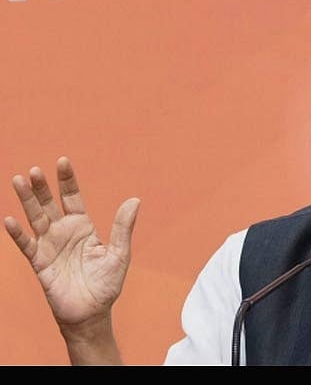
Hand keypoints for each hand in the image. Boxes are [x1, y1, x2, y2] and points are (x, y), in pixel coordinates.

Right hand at [4, 157, 139, 327]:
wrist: (92, 313)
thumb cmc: (106, 284)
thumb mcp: (119, 254)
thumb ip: (123, 227)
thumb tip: (135, 200)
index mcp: (83, 227)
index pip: (72, 197)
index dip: (67, 180)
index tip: (62, 161)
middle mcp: (64, 232)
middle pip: (50, 204)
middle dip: (42, 187)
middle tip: (35, 171)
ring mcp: (50, 246)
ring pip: (35, 218)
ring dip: (27, 201)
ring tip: (19, 181)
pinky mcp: (40, 263)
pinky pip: (27, 245)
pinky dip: (18, 233)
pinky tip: (10, 219)